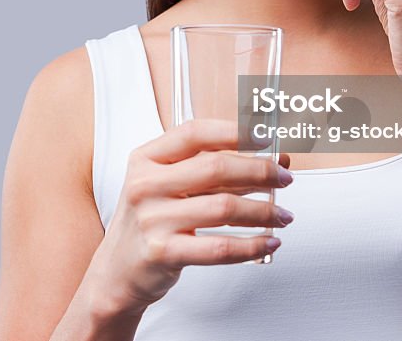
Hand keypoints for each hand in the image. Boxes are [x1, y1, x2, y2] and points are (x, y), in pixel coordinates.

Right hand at [84, 118, 293, 316]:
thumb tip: (272, 160)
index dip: (234, 131)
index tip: (265, 136)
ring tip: (282, 215)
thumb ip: (213, 169)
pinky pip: (220, 248)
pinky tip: (267, 242)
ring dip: (264, 211)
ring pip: (224, 208)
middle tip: (283, 178)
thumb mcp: (168, 185)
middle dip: (260, 171)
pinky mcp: (164, 252)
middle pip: (216, 167)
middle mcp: (145, 185)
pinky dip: (252, 246)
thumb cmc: (149, 222)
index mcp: (146, 159)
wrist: (118, 271)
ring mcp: (152, 219)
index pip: (194, 133)